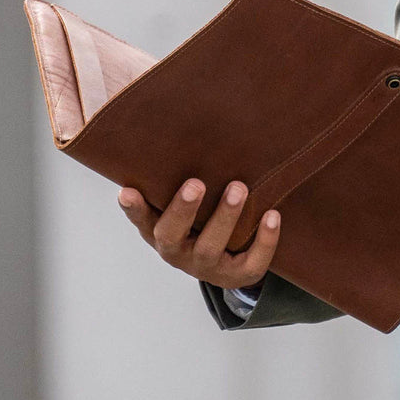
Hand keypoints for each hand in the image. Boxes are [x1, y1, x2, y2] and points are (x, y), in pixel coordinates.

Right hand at [117, 178, 280, 290]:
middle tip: (195, 183)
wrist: (231, 259)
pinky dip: (265, 240)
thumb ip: (178, 178)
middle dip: (183, 210)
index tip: (127, 191)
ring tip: (239, 188)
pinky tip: (272, 215)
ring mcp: (206, 266)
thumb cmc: (204, 219)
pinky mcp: (237, 275)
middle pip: (172, 236)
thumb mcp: (188, 203)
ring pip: (210, 247)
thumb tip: (180, 125)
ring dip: (224, 217)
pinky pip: (251, 263)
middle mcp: (178, 252)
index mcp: (161, 232)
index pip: (143, 220)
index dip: (134, 209)